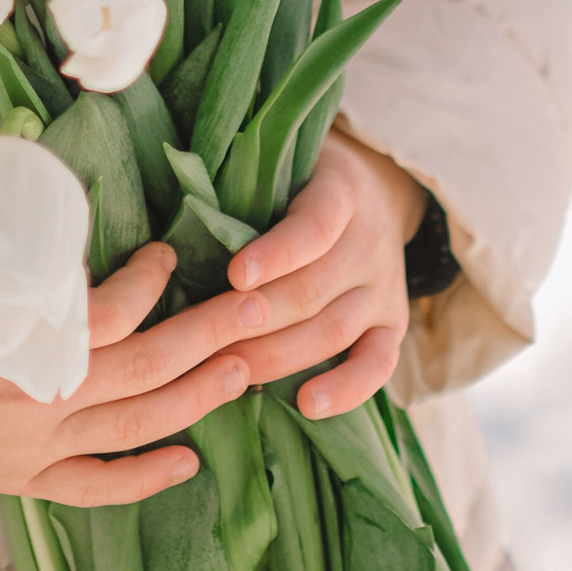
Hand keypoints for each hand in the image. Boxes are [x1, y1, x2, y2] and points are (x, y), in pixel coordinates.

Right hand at [0, 224, 255, 508]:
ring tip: (245, 371)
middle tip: (259, 311)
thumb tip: (30, 153)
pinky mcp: (23, 481)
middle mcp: (36, 397)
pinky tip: (189, 459)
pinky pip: (97, 488)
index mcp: (18, 336)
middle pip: (145, 370)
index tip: (171, 255)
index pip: (110, 312)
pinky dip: (145, 478)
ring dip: (195, 399)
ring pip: (135, 428)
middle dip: (208, 338)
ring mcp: (33, 447)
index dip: (150, 282)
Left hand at [222, 130, 424, 416]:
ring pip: (334, 330)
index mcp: (341, 192)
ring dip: (280, 355)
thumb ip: (246, 186)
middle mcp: (370, 242)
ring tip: (231, 371)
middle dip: (256, 318)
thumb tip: (178, 223)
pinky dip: (347, 389)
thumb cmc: (302, 180)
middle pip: (313, 290)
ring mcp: (384, 287)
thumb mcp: (283, 165)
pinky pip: (378, 364)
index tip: (234, 274)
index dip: (277, 253)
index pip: (315, 225)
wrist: (376, 192)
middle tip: (205, 341)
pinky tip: (308, 405)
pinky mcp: (393, 326)